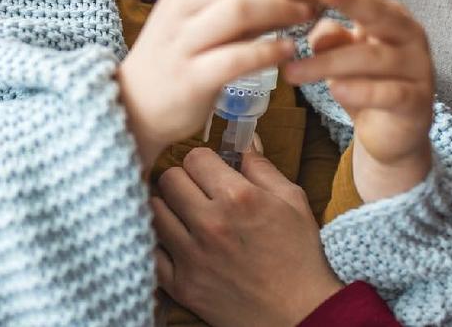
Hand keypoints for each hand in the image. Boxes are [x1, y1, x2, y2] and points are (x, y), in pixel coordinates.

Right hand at [115, 0, 320, 166]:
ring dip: (284, 9)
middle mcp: (184, 2)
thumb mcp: (206, 13)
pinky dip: (268, 51)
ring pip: (240, 8)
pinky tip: (289, 52)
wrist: (136, 103)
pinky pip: (234, 57)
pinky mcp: (190, 76)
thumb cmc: (183, 53)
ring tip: (309, 17)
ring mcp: (183, 39)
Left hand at [153, 148, 343, 326]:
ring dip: (168, 207)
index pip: (194, 157)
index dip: (203, 160)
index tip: (210, 170)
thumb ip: (262, 167)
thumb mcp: (292, 200)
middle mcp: (210, 223)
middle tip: (195, 189)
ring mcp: (192, 256)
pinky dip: (160, 242)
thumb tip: (244, 142)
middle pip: (169, 179)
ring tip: (184, 213)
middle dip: (183, 179)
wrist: (299, 312)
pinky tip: (176, 241)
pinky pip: (151, 251)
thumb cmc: (299, 255)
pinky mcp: (182, 286)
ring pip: (154, 211)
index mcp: (238, 197)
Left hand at [283, 0, 434, 200]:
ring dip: (329, 63)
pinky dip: (361, 92)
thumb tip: (314, 30)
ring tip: (292, 71)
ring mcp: (417, 68)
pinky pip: (389, 93)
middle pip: (378, 13)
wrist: (394, 134)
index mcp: (391, 17)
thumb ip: (332, 38)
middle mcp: (409, 36)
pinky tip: (335, 91)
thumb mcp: (344, 56)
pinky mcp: (417, 102)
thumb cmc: (366, 83)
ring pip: (373, 58)